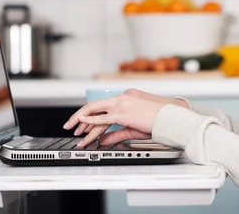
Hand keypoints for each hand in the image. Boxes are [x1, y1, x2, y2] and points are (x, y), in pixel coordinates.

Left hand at [70, 89, 187, 136]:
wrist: (170, 117)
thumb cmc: (157, 120)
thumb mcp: (134, 127)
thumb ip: (116, 134)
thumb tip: (102, 140)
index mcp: (126, 97)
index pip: (102, 106)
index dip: (90, 115)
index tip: (81, 123)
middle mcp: (121, 98)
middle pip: (94, 105)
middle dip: (78, 116)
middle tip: (69, 125)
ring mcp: (122, 104)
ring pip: (95, 112)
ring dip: (82, 122)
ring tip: (74, 131)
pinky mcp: (123, 114)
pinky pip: (103, 118)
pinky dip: (90, 121)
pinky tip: (82, 124)